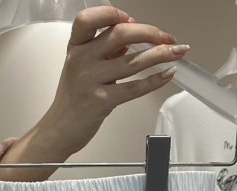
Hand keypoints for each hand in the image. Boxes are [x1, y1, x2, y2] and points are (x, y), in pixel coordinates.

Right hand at [0, 6, 189, 180]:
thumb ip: (104, 51)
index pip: (90, 18)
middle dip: (150, 33)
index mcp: (76, 47)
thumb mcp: (82, 67)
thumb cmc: (72, 99)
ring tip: (177, 52)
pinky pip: (134, 88)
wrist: (59, 129)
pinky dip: (155, 80)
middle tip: (167, 37)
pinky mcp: (101, 101)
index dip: (112, 14)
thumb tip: (131, 40)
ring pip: (133, 61)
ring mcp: (91, 80)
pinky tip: (167, 74)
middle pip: (120, 34)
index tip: (132, 20)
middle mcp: (82, 60)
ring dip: (161, 54)